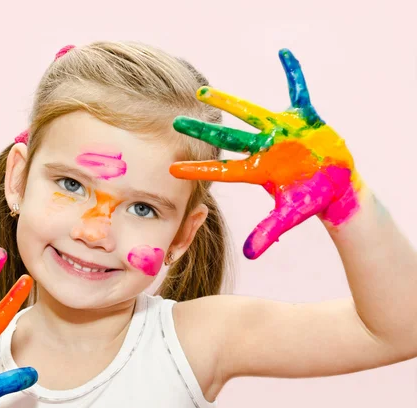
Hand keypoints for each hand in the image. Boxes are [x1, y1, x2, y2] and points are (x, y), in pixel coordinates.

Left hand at [170, 49, 364, 258]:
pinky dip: (294, 74)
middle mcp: (263, 148)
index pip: (223, 170)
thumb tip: (250, 254)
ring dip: (228, 102)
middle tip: (176, 122)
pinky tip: (284, 54)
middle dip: (203, 131)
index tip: (171, 167)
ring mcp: (281, 131)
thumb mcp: (290, 214)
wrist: (335, 185)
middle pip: (228, 137)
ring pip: (250, 113)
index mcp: (258, 171)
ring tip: (201, 91)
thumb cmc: (310, 199)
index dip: (198, 168)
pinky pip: (298, 91)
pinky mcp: (304, 118)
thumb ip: (269, 231)